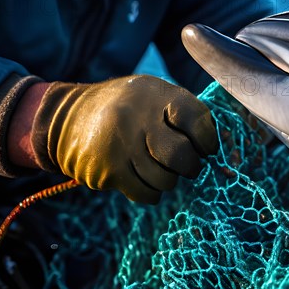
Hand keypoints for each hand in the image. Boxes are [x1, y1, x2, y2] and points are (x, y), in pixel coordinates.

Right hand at [30, 76, 217, 202]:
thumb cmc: (127, 108)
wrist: (69, 118)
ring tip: (158, 166)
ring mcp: (119, 146)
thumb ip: (184, 113)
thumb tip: (219, 147)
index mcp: (154, 95)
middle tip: (188, 165)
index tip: (206, 147)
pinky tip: (145, 178)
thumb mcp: (154, 94)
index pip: (196, 119)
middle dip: (192, 167)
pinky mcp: (107, 171)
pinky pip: (147, 194)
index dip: (208, 139)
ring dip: (169, 179)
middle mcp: (136, 118)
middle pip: (181, 156)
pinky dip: (153, 192)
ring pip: (165, 180)